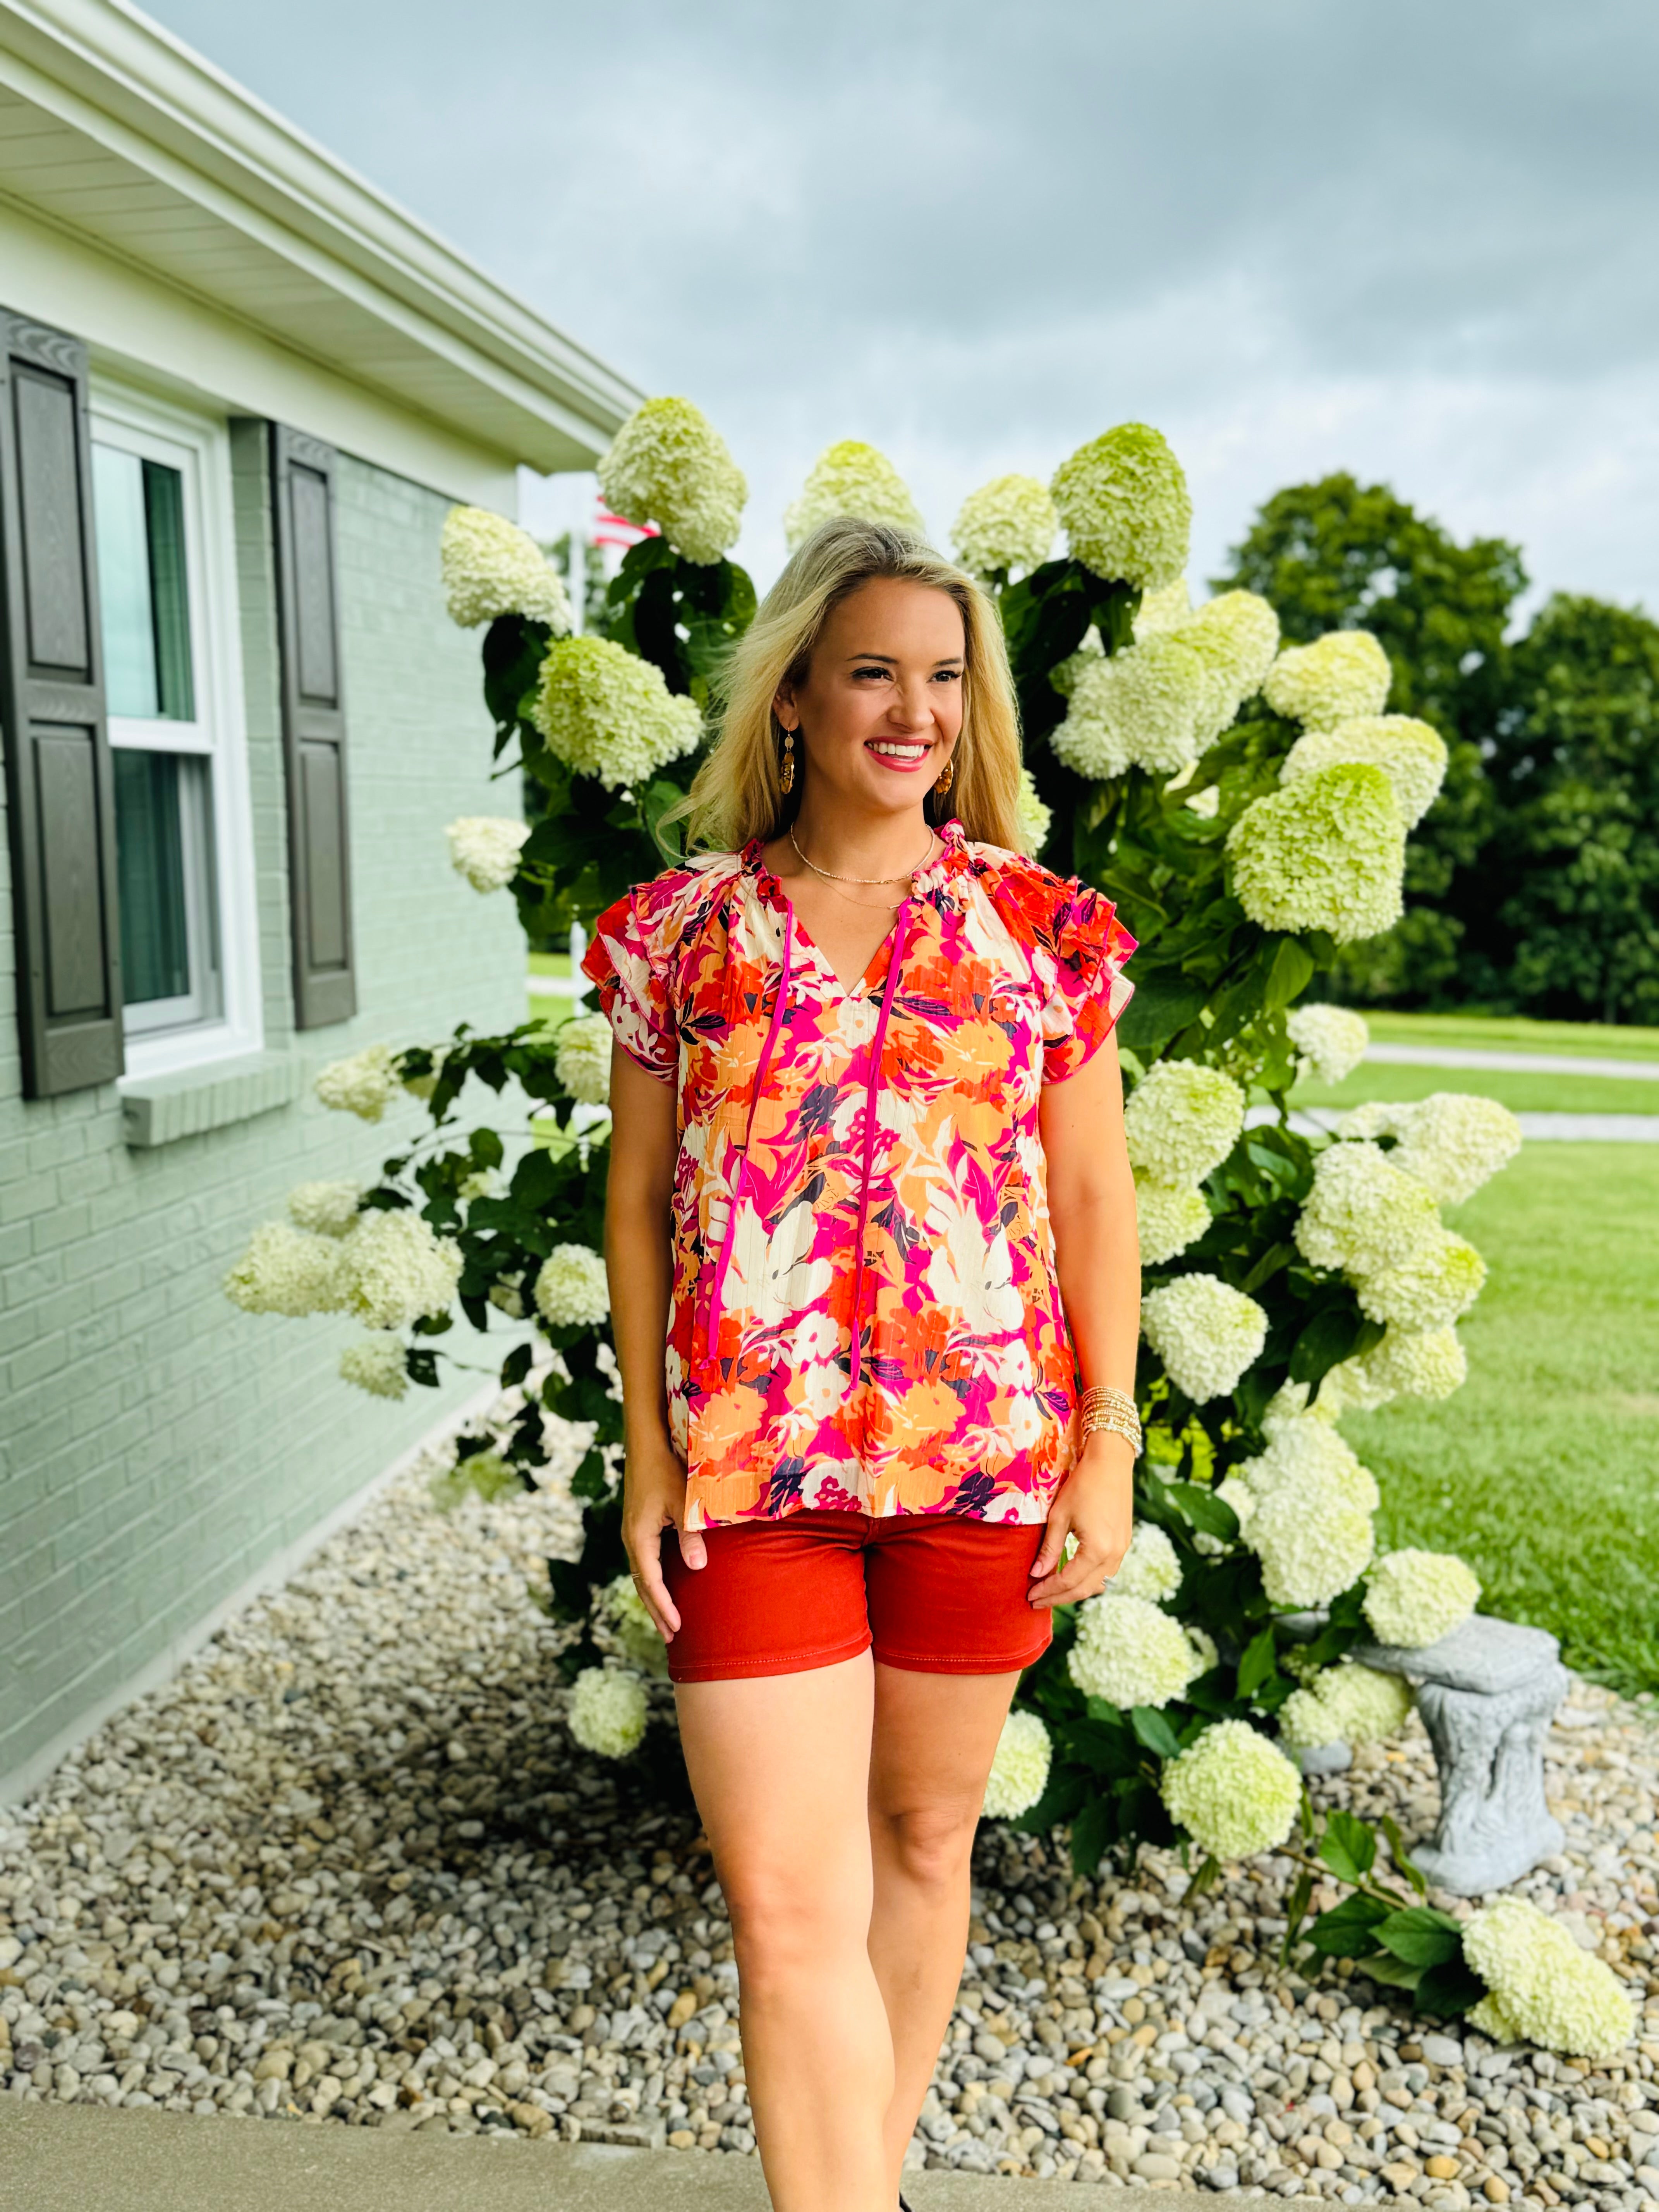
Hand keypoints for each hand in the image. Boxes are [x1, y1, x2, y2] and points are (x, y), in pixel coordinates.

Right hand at [621, 1431, 702, 1641]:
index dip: (664, 1606)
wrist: (646, 1443)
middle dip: (656, 1611)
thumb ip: (690, 1535)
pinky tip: (663, 1587)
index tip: (678, 1628)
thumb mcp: (683, 1502)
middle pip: (642, 1584)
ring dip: (653, 1598)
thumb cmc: (667, 1469)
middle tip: (671, 1637)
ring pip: (642, 1574)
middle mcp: (631, 1538)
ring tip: (666, 1621)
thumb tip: (697, 1568)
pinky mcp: (638, 1526)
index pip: (651, 1582)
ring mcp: (632, 1532)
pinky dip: (652, 1580)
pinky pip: (644, 1561)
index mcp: (638, 1537)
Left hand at [1028, 1432, 1134, 1608]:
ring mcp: (1122, 1550)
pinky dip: (1088, 1578)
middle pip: (1083, 1589)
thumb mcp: (1059, 1517)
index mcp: (1097, 1550)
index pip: (1068, 1582)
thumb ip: (1049, 1549)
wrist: (1111, 1462)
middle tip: (1036, 1600)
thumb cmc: (1082, 1485)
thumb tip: (1036, 1574)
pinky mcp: (1124, 1543)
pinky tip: (1073, 1576)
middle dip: (1058, 1597)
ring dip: (1073, 1590)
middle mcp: (1114, 1556)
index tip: (1030, 1595)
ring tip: (1051, 1592)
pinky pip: (1106, 1571)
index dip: (1048, 1591)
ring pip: (1097, 1583)